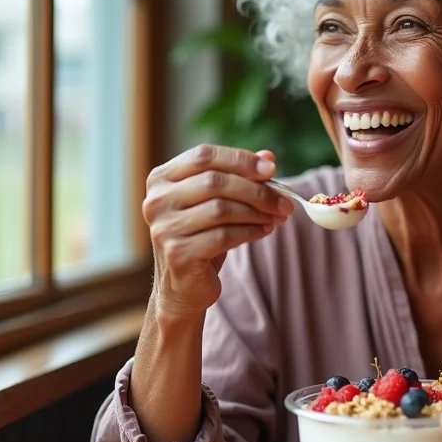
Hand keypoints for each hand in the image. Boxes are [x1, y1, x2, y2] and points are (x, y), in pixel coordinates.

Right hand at [143, 144, 293, 316]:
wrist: (183, 286)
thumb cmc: (202, 236)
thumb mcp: (218, 201)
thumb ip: (239, 176)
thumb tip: (269, 157)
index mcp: (162, 178)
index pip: (204, 155)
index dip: (240, 159)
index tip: (272, 168)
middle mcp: (157, 200)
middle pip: (215, 182)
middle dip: (257, 191)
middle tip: (284, 201)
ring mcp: (164, 228)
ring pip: (221, 209)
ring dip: (257, 212)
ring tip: (277, 217)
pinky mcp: (178, 253)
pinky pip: (224, 236)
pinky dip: (251, 232)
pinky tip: (265, 231)